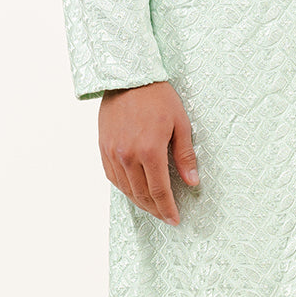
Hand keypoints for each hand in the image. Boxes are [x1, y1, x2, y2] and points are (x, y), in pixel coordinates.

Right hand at [98, 81, 199, 225]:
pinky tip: (133, 191)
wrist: (129, 77)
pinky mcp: (103, 147)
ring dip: (139, 202)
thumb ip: (185, 155)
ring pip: (125, 189)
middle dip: (155, 209)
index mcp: (150, 151)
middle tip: (165, 216)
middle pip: (141, 194)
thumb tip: (192, 182)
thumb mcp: (180, 123)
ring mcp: (113, 152)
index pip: (159, 191)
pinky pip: (112, 177)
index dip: (167, 208)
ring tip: (152, 207)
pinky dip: (124, 188)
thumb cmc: (158, 97)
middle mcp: (128, 156)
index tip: (175, 219)